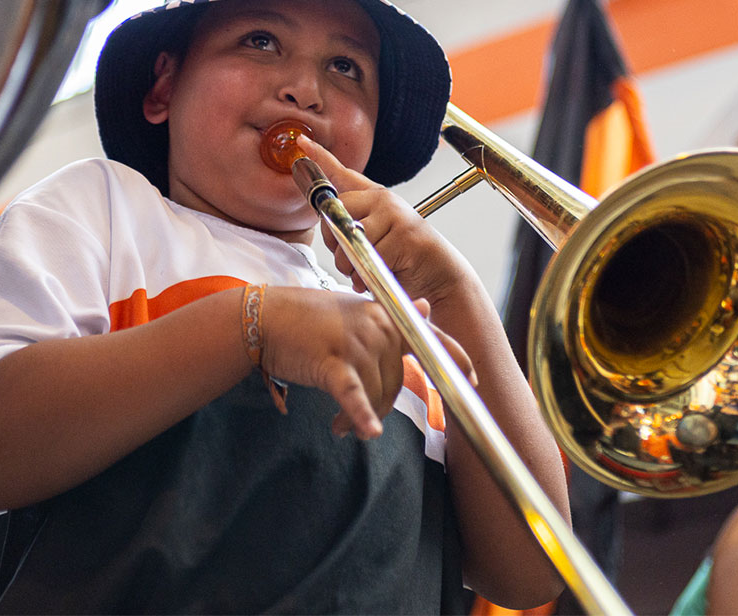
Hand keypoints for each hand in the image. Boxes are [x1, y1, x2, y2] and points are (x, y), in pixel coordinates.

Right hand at [258, 286, 475, 439]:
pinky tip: (365, 431)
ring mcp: (354, 342)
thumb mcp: (355, 309)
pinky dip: (360, 415)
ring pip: (376, 394)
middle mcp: (375, 326)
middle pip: (397, 381)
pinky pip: (354, 394)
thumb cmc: (308, 318)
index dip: (454, 359)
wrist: (264, 317)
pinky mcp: (331, 361)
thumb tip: (426, 306)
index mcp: (384, 316)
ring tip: (340, 426)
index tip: (473, 379)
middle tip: (356, 422)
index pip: (429, 338)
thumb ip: (391, 316)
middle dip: (382, 407)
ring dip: (360, 418)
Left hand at [296, 135, 472, 307]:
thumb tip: (327, 224)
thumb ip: (352, 227)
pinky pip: (369, 256)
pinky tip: (380, 274)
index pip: (343, 174)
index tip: (303, 143)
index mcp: (375, 198)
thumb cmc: (404, 259)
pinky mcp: (403, 235)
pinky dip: (367, 274)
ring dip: (351, 265)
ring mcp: (395, 215)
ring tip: (366, 272)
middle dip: (334, 241)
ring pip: (349, 239)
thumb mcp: (376, 238)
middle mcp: (384, 200)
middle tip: (349, 259)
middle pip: (336, 211)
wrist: (440, 275)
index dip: (321, 158)